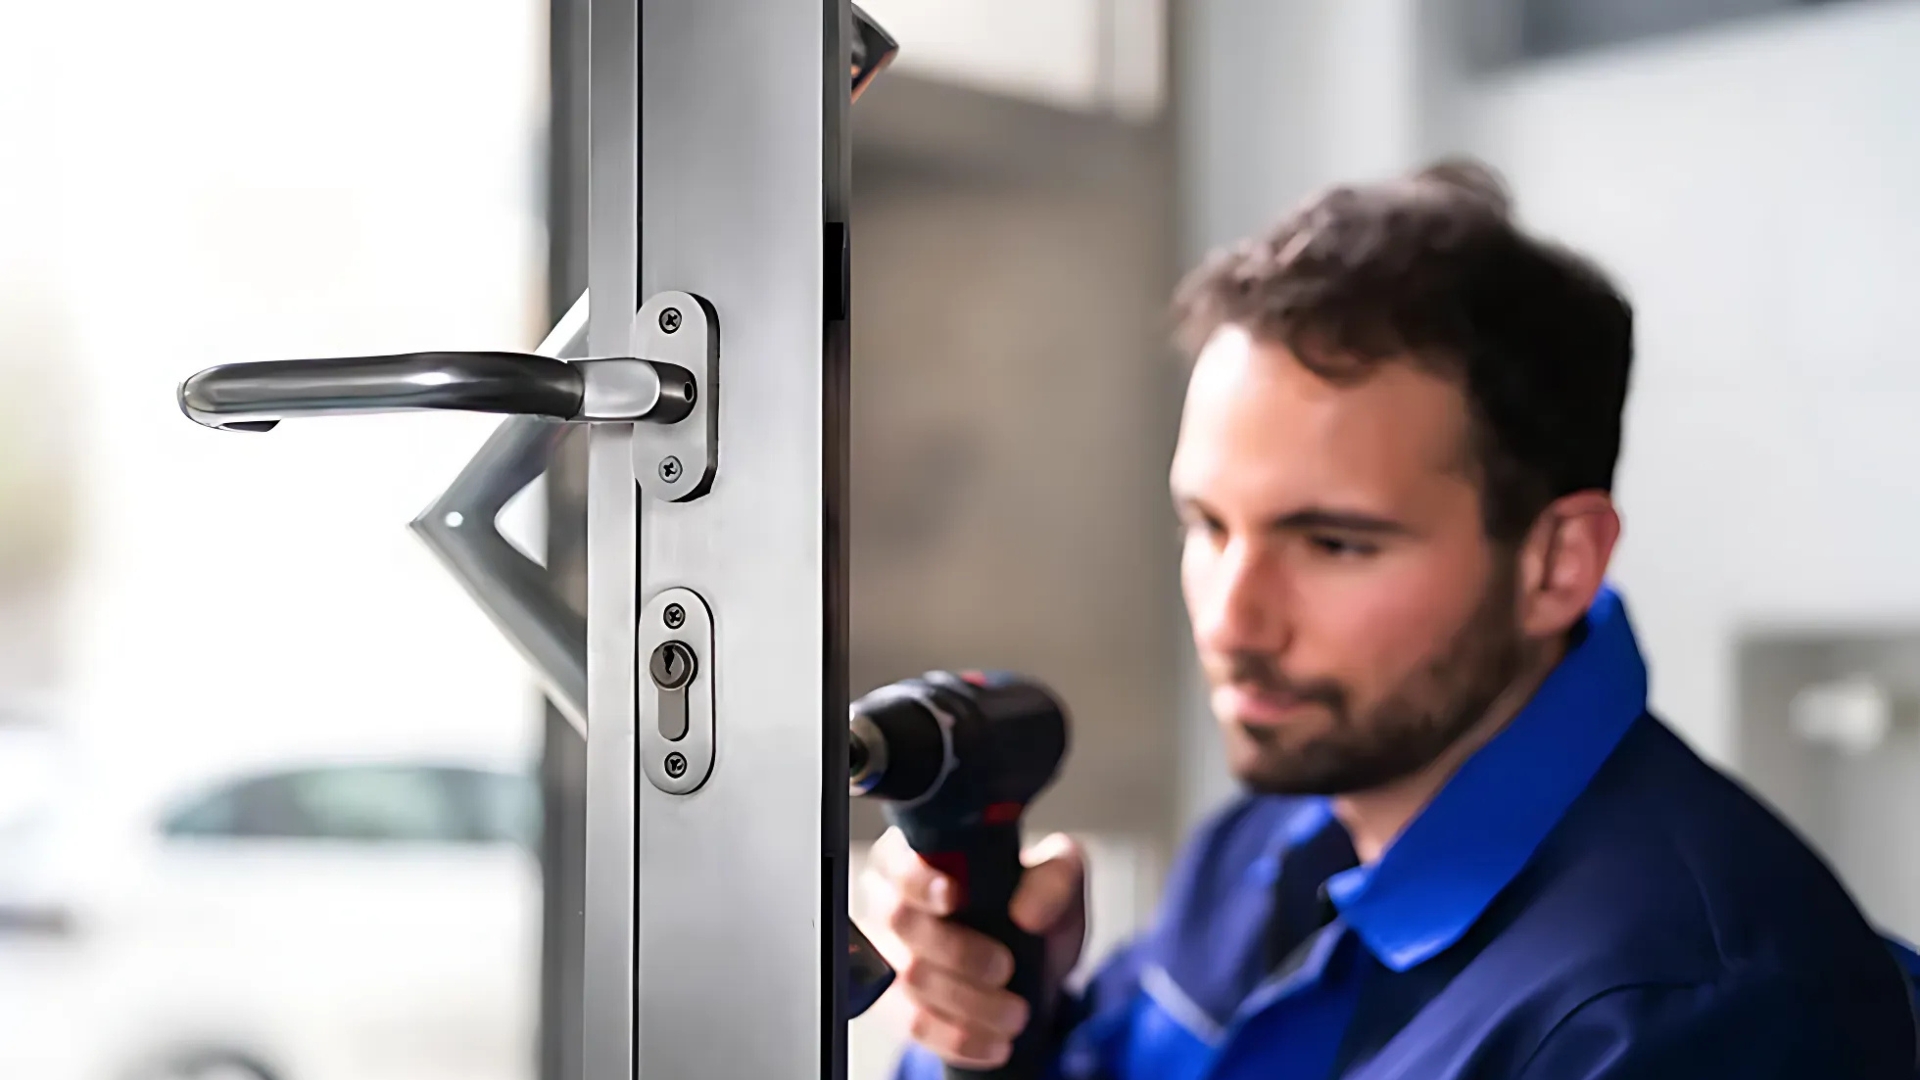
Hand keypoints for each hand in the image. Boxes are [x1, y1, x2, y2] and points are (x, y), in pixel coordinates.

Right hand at [857, 828, 1087, 1069]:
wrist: (1033, 968)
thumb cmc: (1032, 908)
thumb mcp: (1059, 880)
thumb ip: (1055, 879)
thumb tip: (1027, 910)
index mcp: (920, 855)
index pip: (897, 859)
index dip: (917, 879)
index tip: (952, 897)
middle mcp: (892, 900)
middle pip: (901, 920)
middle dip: (957, 950)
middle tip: (1004, 967)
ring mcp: (888, 954)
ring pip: (910, 978)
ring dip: (969, 1002)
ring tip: (1014, 1013)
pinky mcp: (895, 1004)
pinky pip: (914, 1024)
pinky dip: (959, 1037)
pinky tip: (994, 1041)